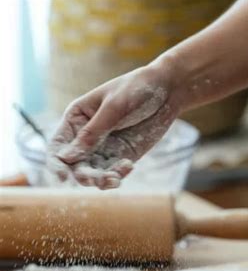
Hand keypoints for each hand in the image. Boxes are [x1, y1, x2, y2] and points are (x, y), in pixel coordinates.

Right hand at [47, 60, 179, 189]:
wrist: (168, 90)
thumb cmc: (136, 89)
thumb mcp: (113, 108)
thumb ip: (92, 133)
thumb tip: (66, 157)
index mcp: (76, 118)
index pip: (58, 146)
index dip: (57, 164)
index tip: (64, 178)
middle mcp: (86, 136)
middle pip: (75, 165)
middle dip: (85, 176)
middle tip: (100, 180)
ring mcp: (105, 148)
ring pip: (94, 173)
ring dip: (101, 180)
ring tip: (116, 179)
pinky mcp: (123, 156)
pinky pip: (114, 172)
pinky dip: (118, 175)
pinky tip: (129, 166)